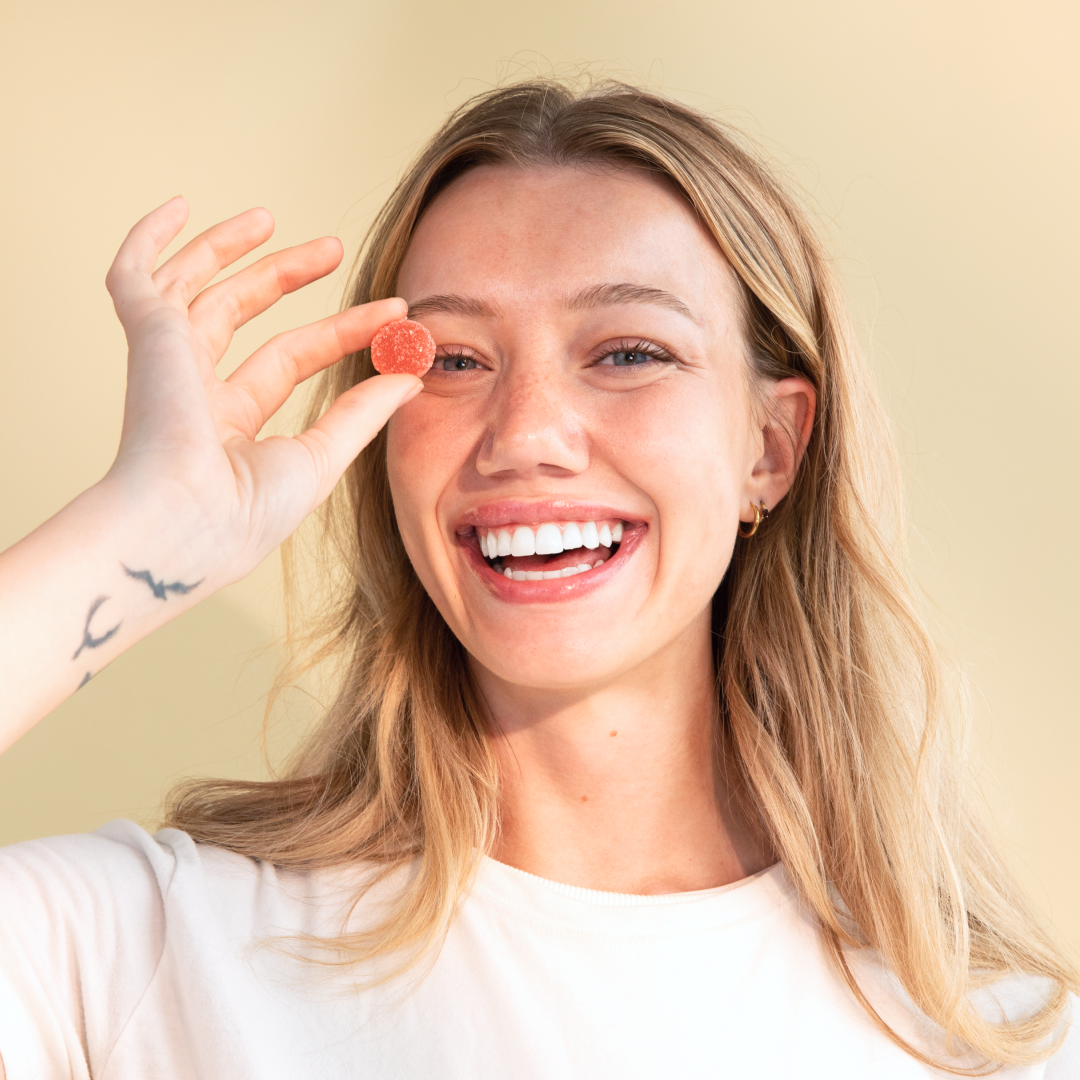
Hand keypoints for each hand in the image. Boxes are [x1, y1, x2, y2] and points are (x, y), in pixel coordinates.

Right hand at [103, 197, 419, 582]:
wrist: (187, 524)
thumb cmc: (246, 513)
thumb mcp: (322, 456)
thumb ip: (364, 411)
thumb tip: (412, 375)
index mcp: (230, 426)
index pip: (290, 357)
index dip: (342, 332)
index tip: (393, 316)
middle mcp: (194, 391)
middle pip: (243, 315)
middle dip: (287, 278)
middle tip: (334, 250)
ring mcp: (167, 362)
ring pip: (194, 287)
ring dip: (230, 249)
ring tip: (272, 217)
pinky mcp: (148, 337)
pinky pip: (134, 276)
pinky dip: (148, 239)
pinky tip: (176, 208)